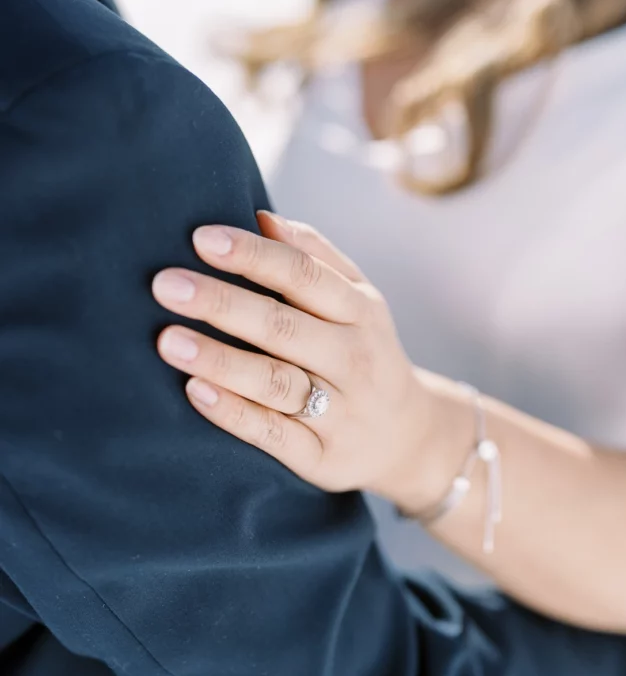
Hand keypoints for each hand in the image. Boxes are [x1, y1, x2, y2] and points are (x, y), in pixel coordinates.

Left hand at [152, 212, 467, 508]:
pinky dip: (234, 414)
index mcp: (359, 310)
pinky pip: (273, 435)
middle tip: (165, 284)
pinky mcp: (321, 458)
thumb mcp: (357, 300)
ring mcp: (340, 411)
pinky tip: (195, 391)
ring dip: (220, 360)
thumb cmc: (363, 350)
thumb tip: (260, 217)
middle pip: (283, 326)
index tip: (201, 238)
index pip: (303, 274)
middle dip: (222, 303)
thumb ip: (314, 256)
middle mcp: (353, 358)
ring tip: (167, 340)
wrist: (409, 438)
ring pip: (275, 382)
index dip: (253, 255)